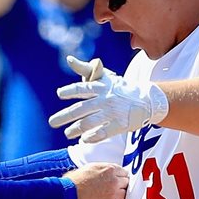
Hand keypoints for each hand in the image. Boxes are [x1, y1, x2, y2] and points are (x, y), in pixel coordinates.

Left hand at [49, 56, 168, 142]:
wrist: (147, 99)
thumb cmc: (118, 88)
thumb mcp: (104, 76)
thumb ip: (85, 69)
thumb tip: (69, 59)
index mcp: (100, 86)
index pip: (83, 88)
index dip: (71, 91)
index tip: (60, 94)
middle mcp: (105, 99)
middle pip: (80, 109)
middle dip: (64, 116)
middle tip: (51, 122)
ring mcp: (113, 112)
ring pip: (88, 123)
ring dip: (75, 129)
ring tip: (67, 133)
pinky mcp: (120, 124)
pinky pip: (102, 133)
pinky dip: (91, 137)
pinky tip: (84, 140)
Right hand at [66, 163, 128, 198]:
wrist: (66, 196)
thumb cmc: (72, 183)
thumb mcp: (88, 168)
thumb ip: (102, 170)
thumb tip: (105, 174)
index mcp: (109, 169)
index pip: (123, 172)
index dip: (119, 176)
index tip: (117, 179)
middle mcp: (114, 181)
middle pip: (125, 183)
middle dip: (120, 185)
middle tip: (112, 188)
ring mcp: (113, 194)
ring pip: (124, 194)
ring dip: (118, 195)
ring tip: (108, 196)